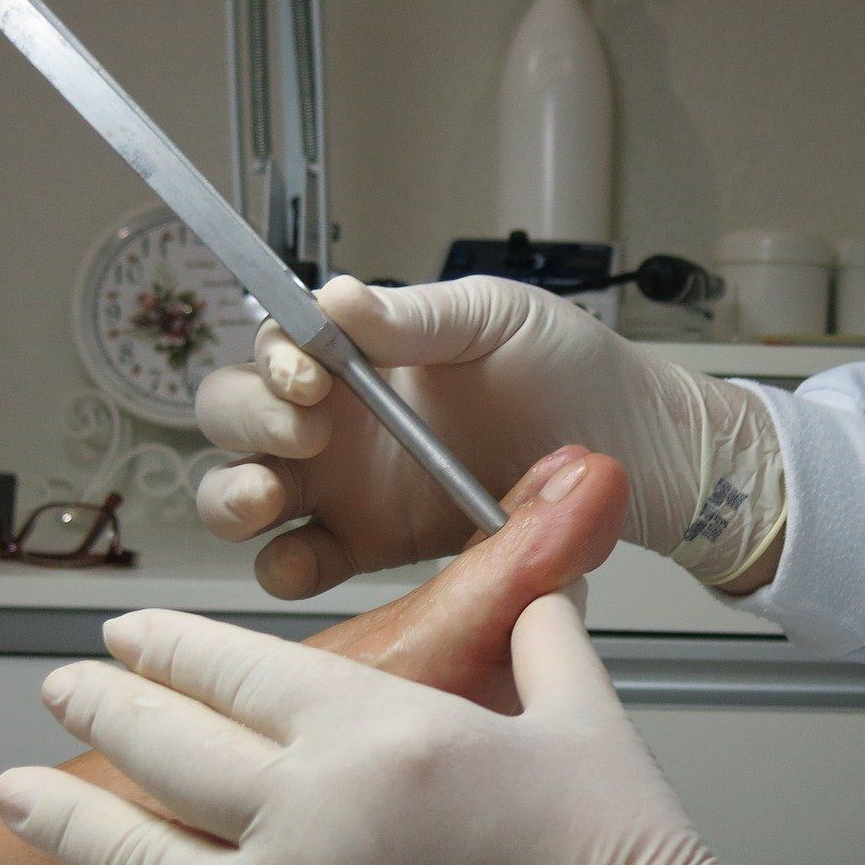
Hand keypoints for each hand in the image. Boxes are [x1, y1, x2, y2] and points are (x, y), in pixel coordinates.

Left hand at [0, 599, 782, 864]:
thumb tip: (541, 588)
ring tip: (15, 794)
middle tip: (66, 690)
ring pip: (133, 858)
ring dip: (60, 821)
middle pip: (169, 746)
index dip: (169, 647)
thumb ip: (541, 640)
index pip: (241, 667)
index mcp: (387, 732)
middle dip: (104, 709)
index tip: (132, 636)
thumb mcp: (588, 721)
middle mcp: (318, 816)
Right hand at [193, 275, 785, 595]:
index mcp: (360, 354)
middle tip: (302, 432)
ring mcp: (346, 488)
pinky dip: (280, 566)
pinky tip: (303, 557)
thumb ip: (415, 316)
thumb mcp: (497, 318)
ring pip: (243, 493)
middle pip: (234, 418)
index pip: (275, 348)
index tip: (308, 373)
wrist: (630, 447)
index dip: (272, 360)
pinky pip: (297, 565)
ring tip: (272, 495)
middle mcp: (339, 419)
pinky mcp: (368, 550)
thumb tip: (335, 298)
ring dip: (234, 494)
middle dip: (246, 423)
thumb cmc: (571, 369)